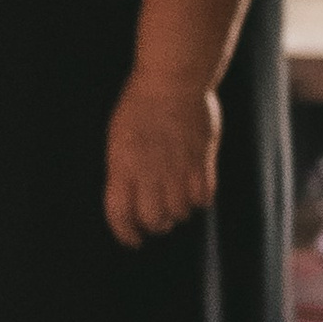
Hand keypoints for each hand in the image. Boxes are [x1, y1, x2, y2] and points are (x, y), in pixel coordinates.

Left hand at [105, 73, 220, 245]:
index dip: (125, 234)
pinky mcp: (201, 162)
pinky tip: (195, 188)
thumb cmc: (140, 105)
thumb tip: (129, 196)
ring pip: (180, 212)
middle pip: (153, 220)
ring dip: (178, 212)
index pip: (119, 215)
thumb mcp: (119, 139)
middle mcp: (149, 173)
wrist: (172, 80)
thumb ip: (124, 170)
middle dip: (155, 225)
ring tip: (177, 199)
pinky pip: (203, 198)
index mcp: (122, 167)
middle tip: (158, 219)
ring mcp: (177, 169)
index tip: (133, 240)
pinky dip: (199, 200)